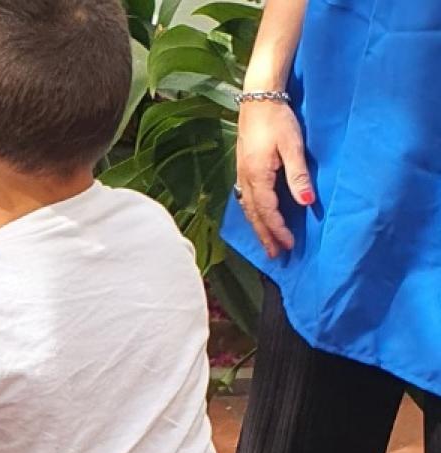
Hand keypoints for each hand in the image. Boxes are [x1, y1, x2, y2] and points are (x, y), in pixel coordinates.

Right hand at [236, 99, 313, 257]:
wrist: (258, 99)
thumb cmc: (278, 120)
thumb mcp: (293, 147)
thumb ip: (298, 176)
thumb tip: (307, 203)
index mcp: (257, 175)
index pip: (268, 211)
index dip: (279, 229)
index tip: (290, 244)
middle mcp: (246, 178)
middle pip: (255, 214)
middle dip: (265, 236)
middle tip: (274, 255)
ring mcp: (242, 173)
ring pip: (248, 208)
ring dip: (258, 227)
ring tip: (266, 243)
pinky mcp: (243, 168)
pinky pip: (246, 199)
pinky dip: (252, 213)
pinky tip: (257, 217)